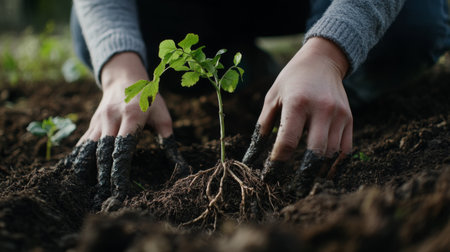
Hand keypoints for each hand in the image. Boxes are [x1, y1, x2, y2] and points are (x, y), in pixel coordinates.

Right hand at [62, 53, 189, 210]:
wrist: (125, 77)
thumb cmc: (149, 98)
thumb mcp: (163, 115)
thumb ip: (168, 140)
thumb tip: (181, 167)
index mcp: (132, 116)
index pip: (124, 146)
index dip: (120, 168)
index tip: (120, 188)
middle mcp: (112, 118)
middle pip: (104, 150)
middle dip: (102, 176)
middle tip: (103, 197)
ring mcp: (99, 121)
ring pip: (89, 148)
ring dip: (86, 171)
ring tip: (84, 192)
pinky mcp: (92, 124)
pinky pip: (83, 144)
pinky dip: (78, 160)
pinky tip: (73, 175)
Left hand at [243, 37, 352, 195]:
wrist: (323, 61)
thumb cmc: (291, 80)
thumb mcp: (272, 97)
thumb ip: (263, 126)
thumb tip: (252, 156)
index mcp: (297, 102)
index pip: (288, 141)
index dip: (278, 163)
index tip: (269, 176)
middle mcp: (322, 109)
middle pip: (315, 152)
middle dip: (302, 175)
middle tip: (291, 190)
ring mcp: (339, 115)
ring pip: (331, 154)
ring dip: (318, 171)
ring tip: (305, 183)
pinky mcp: (349, 119)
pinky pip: (345, 150)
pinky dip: (335, 164)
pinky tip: (323, 173)